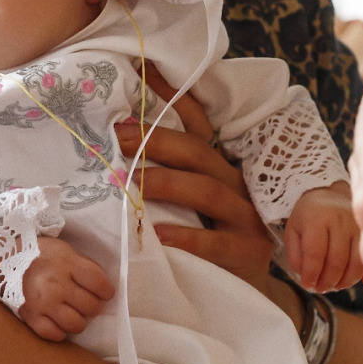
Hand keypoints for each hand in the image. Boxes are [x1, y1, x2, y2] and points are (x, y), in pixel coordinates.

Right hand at [19, 236, 115, 341]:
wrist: (3, 259)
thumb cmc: (40, 254)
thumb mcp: (65, 250)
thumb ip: (85, 267)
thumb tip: (104, 289)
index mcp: (66, 264)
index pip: (100, 284)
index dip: (106, 291)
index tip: (103, 291)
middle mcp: (55, 284)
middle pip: (91, 307)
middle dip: (92, 305)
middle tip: (84, 300)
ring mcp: (42, 303)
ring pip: (76, 324)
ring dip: (78, 320)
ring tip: (71, 311)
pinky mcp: (30, 317)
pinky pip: (54, 334)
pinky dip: (59, 330)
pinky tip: (57, 319)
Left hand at [115, 64, 276, 290]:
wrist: (246, 293)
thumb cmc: (207, 241)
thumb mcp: (188, 204)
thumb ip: (165, 175)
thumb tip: (114, 142)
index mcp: (219, 167)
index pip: (197, 123)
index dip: (173, 96)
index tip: (141, 71)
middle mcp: (235, 183)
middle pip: (195, 152)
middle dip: (154, 141)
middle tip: (114, 137)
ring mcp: (245, 217)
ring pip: (204, 190)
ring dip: (164, 183)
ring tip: (130, 184)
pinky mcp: (248, 251)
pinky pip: (215, 243)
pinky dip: (186, 238)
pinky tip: (158, 237)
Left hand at [284, 182, 362, 291]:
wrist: (332, 194)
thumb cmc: (310, 216)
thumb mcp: (294, 229)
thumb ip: (295, 254)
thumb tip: (305, 276)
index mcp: (317, 218)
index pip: (315, 253)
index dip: (311, 274)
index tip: (307, 284)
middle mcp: (340, 220)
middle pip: (337, 261)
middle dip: (328, 281)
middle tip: (321, 288)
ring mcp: (358, 226)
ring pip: (356, 263)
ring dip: (346, 281)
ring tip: (335, 285)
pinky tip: (359, 281)